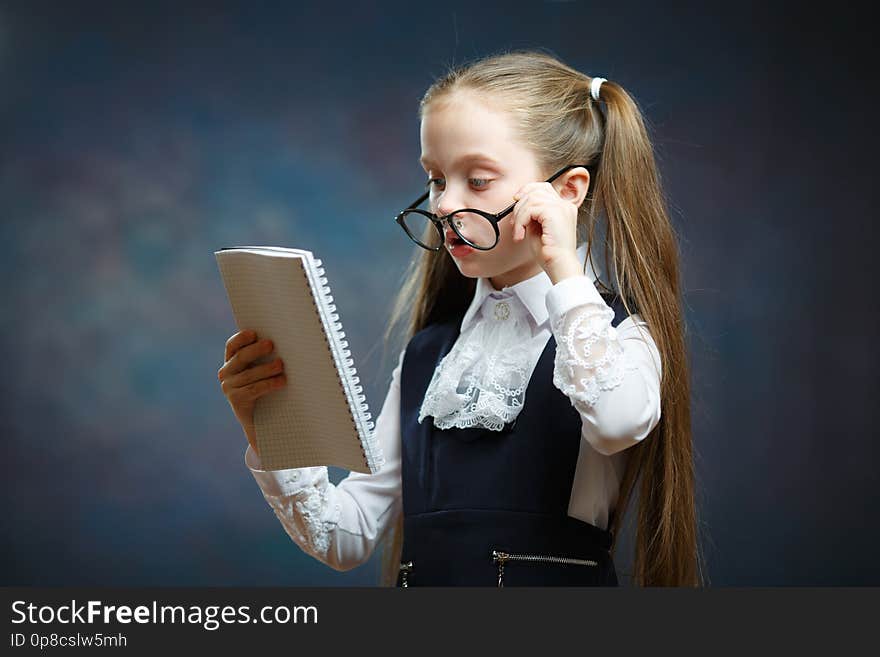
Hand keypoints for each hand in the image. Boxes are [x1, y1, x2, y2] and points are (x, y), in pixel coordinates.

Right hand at [217, 329, 286, 454]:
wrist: (264, 423)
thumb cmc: (269, 390)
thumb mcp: (264, 371)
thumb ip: (267, 356)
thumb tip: (286, 339)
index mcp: (232, 361)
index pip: (232, 345)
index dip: (241, 338)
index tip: (254, 333)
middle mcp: (226, 372)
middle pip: (241, 357)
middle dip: (256, 350)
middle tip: (271, 344)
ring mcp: (228, 387)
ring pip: (249, 374)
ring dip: (267, 368)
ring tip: (281, 365)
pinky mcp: (235, 400)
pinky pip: (253, 389)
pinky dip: (268, 384)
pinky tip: (281, 381)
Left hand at [510, 181, 582, 283]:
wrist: (560, 266)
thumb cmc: (550, 253)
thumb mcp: (538, 228)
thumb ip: (532, 215)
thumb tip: (519, 206)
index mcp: (563, 208)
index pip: (544, 188)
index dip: (527, 190)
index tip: (515, 201)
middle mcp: (565, 205)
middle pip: (536, 190)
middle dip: (520, 204)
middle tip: (514, 223)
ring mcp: (561, 208)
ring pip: (531, 199)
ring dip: (519, 216)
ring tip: (518, 232)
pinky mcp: (555, 213)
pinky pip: (530, 209)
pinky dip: (521, 221)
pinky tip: (521, 235)